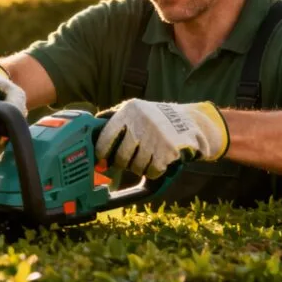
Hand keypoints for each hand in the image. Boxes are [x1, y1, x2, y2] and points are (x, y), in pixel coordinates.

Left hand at [95, 99, 228, 177]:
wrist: (190, 120)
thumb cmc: (155, 117)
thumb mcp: (134, 109)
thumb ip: (114, 118)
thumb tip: (90, 131)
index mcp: (129, 111)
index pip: (106, 136)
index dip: (102, 152)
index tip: (102, 159)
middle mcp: (141, 123)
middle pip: (121, 157)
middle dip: (122, 164)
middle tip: (125, 162)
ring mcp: (155, 138)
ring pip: (136, 167)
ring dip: (138, 168)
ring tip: (144, 159)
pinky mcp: (168, 151)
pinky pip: (152, 171)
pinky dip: (152, 171)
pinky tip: (156, 162)